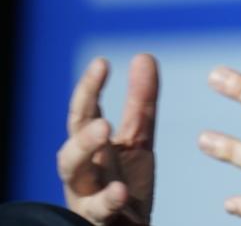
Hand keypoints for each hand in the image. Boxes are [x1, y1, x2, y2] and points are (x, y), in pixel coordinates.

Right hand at [57, 54, 158, 224]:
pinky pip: (98, 210)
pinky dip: (107, 200)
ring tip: (104, 130)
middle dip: (82, 121)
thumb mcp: (137, 141)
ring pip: (73, 172)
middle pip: (72, 139)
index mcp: (91, 147)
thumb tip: (144, 56)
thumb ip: (140, 103)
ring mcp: (86, 194)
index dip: (89, 88)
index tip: (101, 63)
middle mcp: (83, 168)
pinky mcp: (99, 218)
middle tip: (101, 111)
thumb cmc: (124, 183)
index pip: (84, 112)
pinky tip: (120, 191)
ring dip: (84, 150)